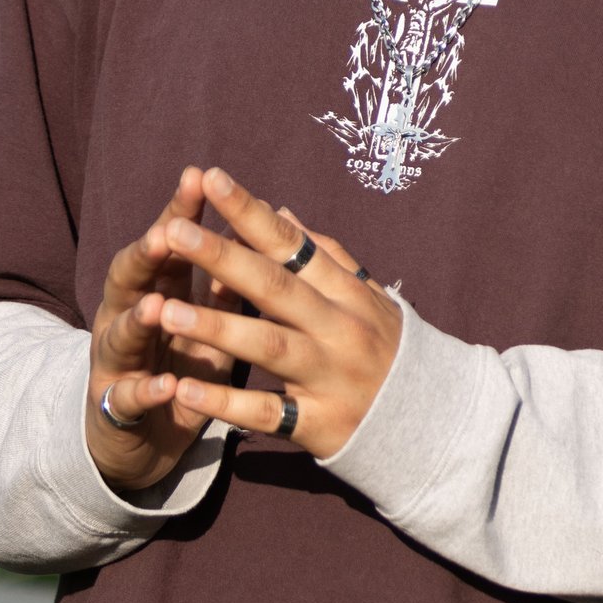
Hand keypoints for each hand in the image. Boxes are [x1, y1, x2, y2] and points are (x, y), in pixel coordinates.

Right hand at [85, 167, 240, 490]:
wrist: (140, 439)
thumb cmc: (179, 366)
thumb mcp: (205, 323)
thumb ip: (221, 283)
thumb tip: (248, 230)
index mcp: (152, 290)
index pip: (166, 243)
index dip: (180, 211)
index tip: (199, 177)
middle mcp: (124, 316)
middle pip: (131, 278)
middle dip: (147, 255)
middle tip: (165, 232)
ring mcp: (115, 362)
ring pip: (122, 334)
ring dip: (138, 320)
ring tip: (157, 307)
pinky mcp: (116, 409)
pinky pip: (129, 398)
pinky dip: (146, 392)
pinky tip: (164, 387)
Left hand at [155, 167, 401, 459]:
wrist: (436, 422)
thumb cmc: (387, 350)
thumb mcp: (369, 298)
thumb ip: (326, 256)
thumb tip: (281, 211)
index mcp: (348, 293)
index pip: (293, 245)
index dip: (251, 212)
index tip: (211, 179)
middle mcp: (340, 329)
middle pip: (276, 288)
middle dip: (223, 259)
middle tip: (174, 232)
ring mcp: (331, 377)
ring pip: (269, 346)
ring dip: (216, 328)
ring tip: (166, 311)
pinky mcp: (320, 424)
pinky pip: (267, 412)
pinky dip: (225, 402)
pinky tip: (183, 388)